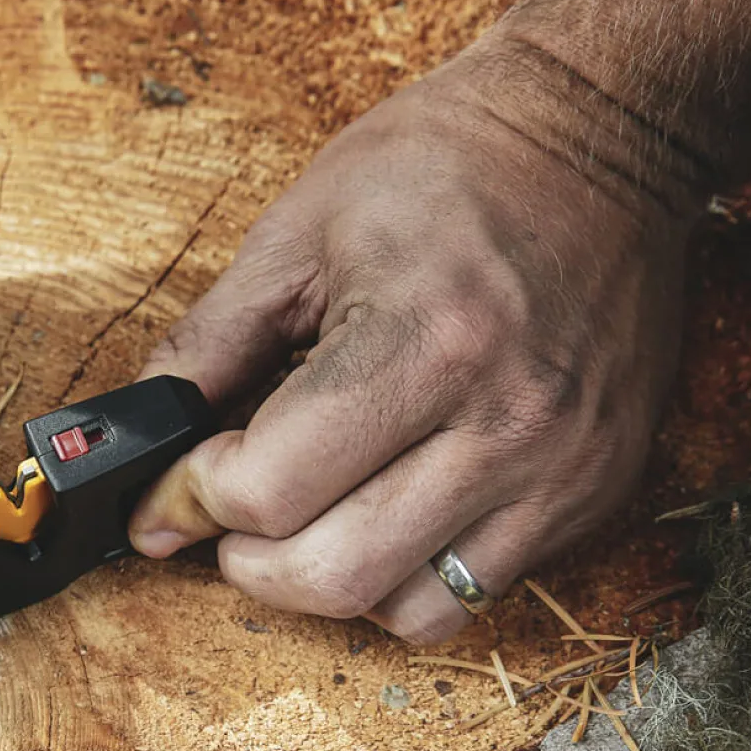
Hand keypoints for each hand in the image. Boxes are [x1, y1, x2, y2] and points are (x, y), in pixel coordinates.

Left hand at [128, 37, 700, 644]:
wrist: (606, 139)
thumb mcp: (299, 230)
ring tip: (310, 518)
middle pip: (332, 575)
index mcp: (423, 340)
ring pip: (407, 610)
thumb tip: (145, 445)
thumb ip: (209, 345)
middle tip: (230, 513)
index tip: (179, 481)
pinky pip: (474, 596)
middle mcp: (504, 423)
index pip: (268, 490)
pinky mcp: (592, 494)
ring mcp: (560, 470)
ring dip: (327, 582)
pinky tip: (385, 517)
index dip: (193, 496)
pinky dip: (406, 581)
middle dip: (248, 560)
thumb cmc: (449, 166)